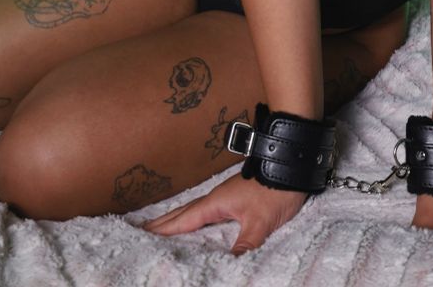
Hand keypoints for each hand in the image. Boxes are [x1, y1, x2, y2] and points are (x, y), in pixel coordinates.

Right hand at [142, 171, 307, 254]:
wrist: (290, 164)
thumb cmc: (274, 190)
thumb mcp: (261, 222)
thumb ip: (244, 245)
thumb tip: (230, 267)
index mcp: (216, 203)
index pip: (184, 220)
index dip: (165, 229)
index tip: (144, 233)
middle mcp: (216, 197)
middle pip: (183, 211)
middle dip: (164, 221)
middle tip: (143, 228)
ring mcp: (225, 195)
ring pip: (194, 209)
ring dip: (177, 217)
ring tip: (161, 224)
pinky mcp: (235, 196)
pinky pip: (206, 209)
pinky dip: (193, 215)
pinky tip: (196, 220)